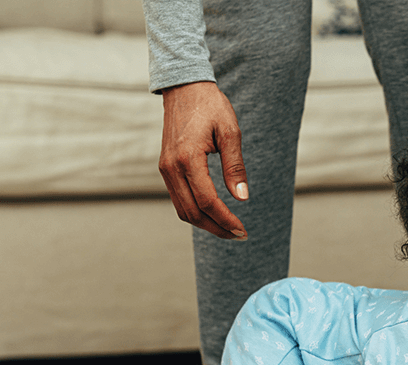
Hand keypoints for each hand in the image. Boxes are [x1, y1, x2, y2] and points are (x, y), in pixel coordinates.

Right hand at [158, 81, 248, 239]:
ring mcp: (165, 168)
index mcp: (187, 158)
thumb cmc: (211, 106)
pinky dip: (196, 211)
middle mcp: (171, 167)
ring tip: (229, 228)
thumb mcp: (231, 132)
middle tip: (239, 235)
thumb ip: (235, 167)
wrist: (184, 87)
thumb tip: (242, 197)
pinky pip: (179, 198)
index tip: (242, 230)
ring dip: (206, 223)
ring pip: (183, 209)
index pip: (207, 201)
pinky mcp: (165, 167)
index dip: (225, 219)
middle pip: (192, 212)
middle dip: (217, 227)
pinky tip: (214, 213)